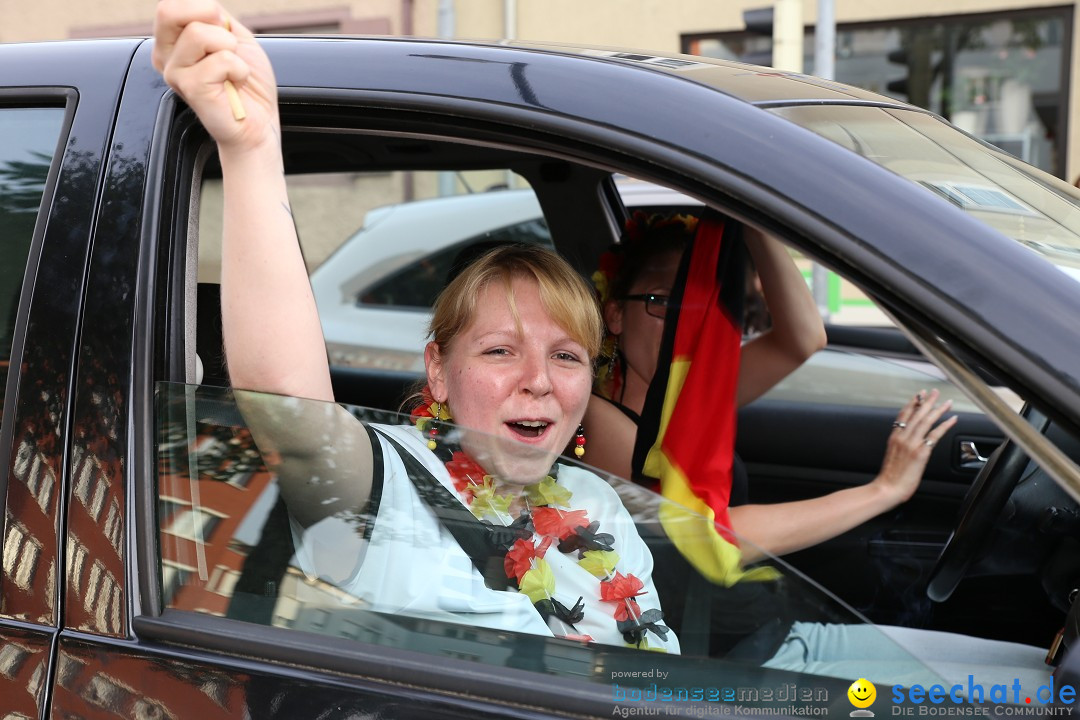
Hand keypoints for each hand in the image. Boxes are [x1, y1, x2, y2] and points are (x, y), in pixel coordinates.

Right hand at [153, 0, 278, 151]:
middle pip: (167, 11)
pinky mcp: (190, 88)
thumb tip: (208, 5)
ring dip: (230, 48)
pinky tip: (236, 83)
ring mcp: (174, 72)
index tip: (223, 33)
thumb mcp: (235, 38)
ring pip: (198, 33)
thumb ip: (216, 18)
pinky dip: (239, 68)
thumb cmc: (248, 85)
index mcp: (174, 42)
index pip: (172, 5)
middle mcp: (166, 56)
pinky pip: (220, 60)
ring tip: (233, 69)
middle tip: (228, 45)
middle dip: (209, 19)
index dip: (205, 10)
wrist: (259, 123)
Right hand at [873, 389, 957, 504]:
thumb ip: (900, 446)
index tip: (918, 396)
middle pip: (916, 415)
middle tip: (933, 392)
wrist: (887, 488)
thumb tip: (907, 442)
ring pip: (926, 421)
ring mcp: (911, 444)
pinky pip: (935, 435)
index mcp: (894, 438)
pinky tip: (952, 420)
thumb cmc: (889, 477)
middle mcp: (902, 438)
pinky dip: (945, 426)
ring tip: (946, 402)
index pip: (904, 416)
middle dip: (926, 402)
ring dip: (937, 410)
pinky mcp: (921, 452)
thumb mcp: (891, 456)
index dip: (912, 404)